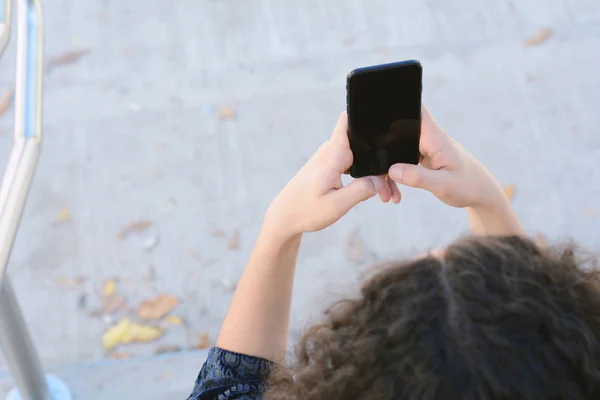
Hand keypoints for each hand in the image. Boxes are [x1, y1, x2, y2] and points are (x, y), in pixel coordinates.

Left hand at [264, 112, 398, 238]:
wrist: (285, 217)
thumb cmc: (306, 211)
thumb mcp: (337, 205)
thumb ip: (362, 190)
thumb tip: (381, 179)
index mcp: (332, 156)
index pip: (346, 122)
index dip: (364, 117)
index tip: (382, 121)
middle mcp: (330, 152)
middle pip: (363, 144)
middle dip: (380, 162)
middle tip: (392, 188)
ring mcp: (329, 158)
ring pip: (360, 157)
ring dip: (374, 173)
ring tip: (386, 194)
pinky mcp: (329, 166)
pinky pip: (352, 165)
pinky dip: (364, 176)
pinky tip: (373, 191)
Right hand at [388, 106, 505, 209]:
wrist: (483, 196)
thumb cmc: (469, 187)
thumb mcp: (443, 185)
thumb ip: (417, 177)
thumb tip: (392, 169)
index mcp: (435, 139)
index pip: (417, 111)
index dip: (399, 106)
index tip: (380, 111)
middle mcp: (430, 140)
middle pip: (398, 133)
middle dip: (384, 151)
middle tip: (379, 177)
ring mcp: (427, 149)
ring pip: (399, 150)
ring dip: (389, 169)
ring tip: (386, 192)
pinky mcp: (425, 159)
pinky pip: (404, 162)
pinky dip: (397, 175)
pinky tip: (395, 191)